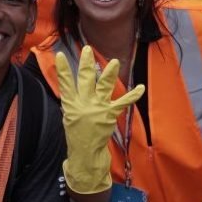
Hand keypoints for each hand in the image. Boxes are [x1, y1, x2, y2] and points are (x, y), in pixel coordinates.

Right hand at [54, 46, 144, 194]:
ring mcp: (98, 108)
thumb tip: (76, 87)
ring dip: (109, 73)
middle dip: (86, 64)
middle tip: (88, 50)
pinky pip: (123, 102)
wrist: (86, 152)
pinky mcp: (110, 114)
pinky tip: (140, 88)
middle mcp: (84, 104)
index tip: (61, 55)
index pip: (65, 83)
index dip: (63, 69)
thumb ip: (72, 100)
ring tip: (114, 62)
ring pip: (104, 86)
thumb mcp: (69, 116)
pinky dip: (133, 95)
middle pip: (85, 80)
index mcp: (71, 104)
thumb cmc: (77, 133)